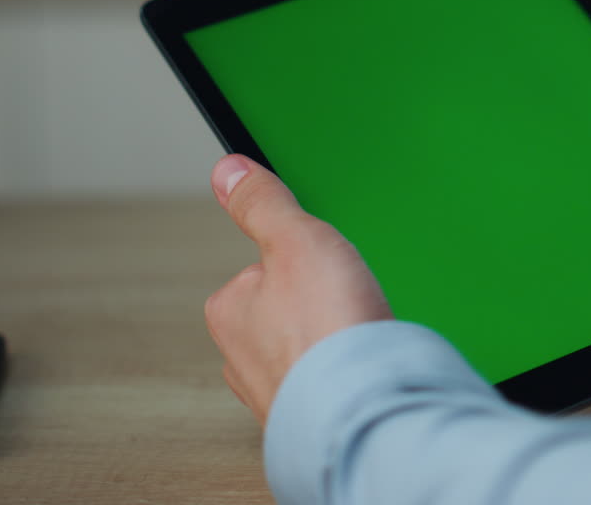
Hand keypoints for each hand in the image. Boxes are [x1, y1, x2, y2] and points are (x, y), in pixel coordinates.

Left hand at [204, 154, 391, 424]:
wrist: (361, 406)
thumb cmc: (326, 328)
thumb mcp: (296, 240)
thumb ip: (262, 204)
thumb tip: (228, 171)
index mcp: (228, 311)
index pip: (264, 269)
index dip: (304, 262)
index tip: (328, 271)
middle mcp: (239, 358)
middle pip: (285, 312)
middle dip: (317, 309)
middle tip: (347, 306)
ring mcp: (273, 394)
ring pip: (305, 353)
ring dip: (331, 345)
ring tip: (357, 339)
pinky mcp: (306, 420)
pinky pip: (326, 385)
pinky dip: (344, 376)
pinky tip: (363, 370)